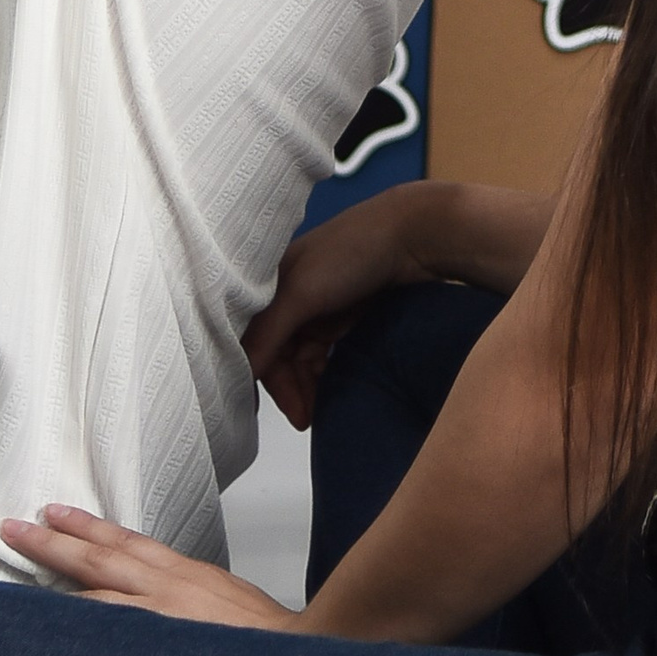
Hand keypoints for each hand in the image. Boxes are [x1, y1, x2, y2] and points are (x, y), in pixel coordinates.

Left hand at [0, 505, 300, 628]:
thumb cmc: (262, 637)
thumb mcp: (221, 595)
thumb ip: (183, 591)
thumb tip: (156, 595)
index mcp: (180, 574)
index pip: (122, 542)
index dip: (84, 526)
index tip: (52, 512)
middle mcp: (163, 594)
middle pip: (96, 562)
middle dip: (51, 543)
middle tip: (12, 528)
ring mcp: (156, 627)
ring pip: (92, 605)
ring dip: (52, 595)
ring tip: (13, 587)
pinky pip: (106, 646)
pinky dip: (78, 641)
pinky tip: (48, 642)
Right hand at [242, 186, 428, 428]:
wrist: (414, 236)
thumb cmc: (349, 254)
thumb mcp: (301, 293)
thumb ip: (268, 334)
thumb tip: (241, 374)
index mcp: (267, 282)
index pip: (251, 338)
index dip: (259, 374)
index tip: (270, 409)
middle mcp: (287, 295)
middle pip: (277, 352)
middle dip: (288, 386)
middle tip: (305, 419)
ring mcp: (317, 306)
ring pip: (300, 357)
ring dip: (306, 384)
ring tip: (318, 411)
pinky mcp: (343, 316)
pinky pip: (323, 353)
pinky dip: (323, 373)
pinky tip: (330, 389)